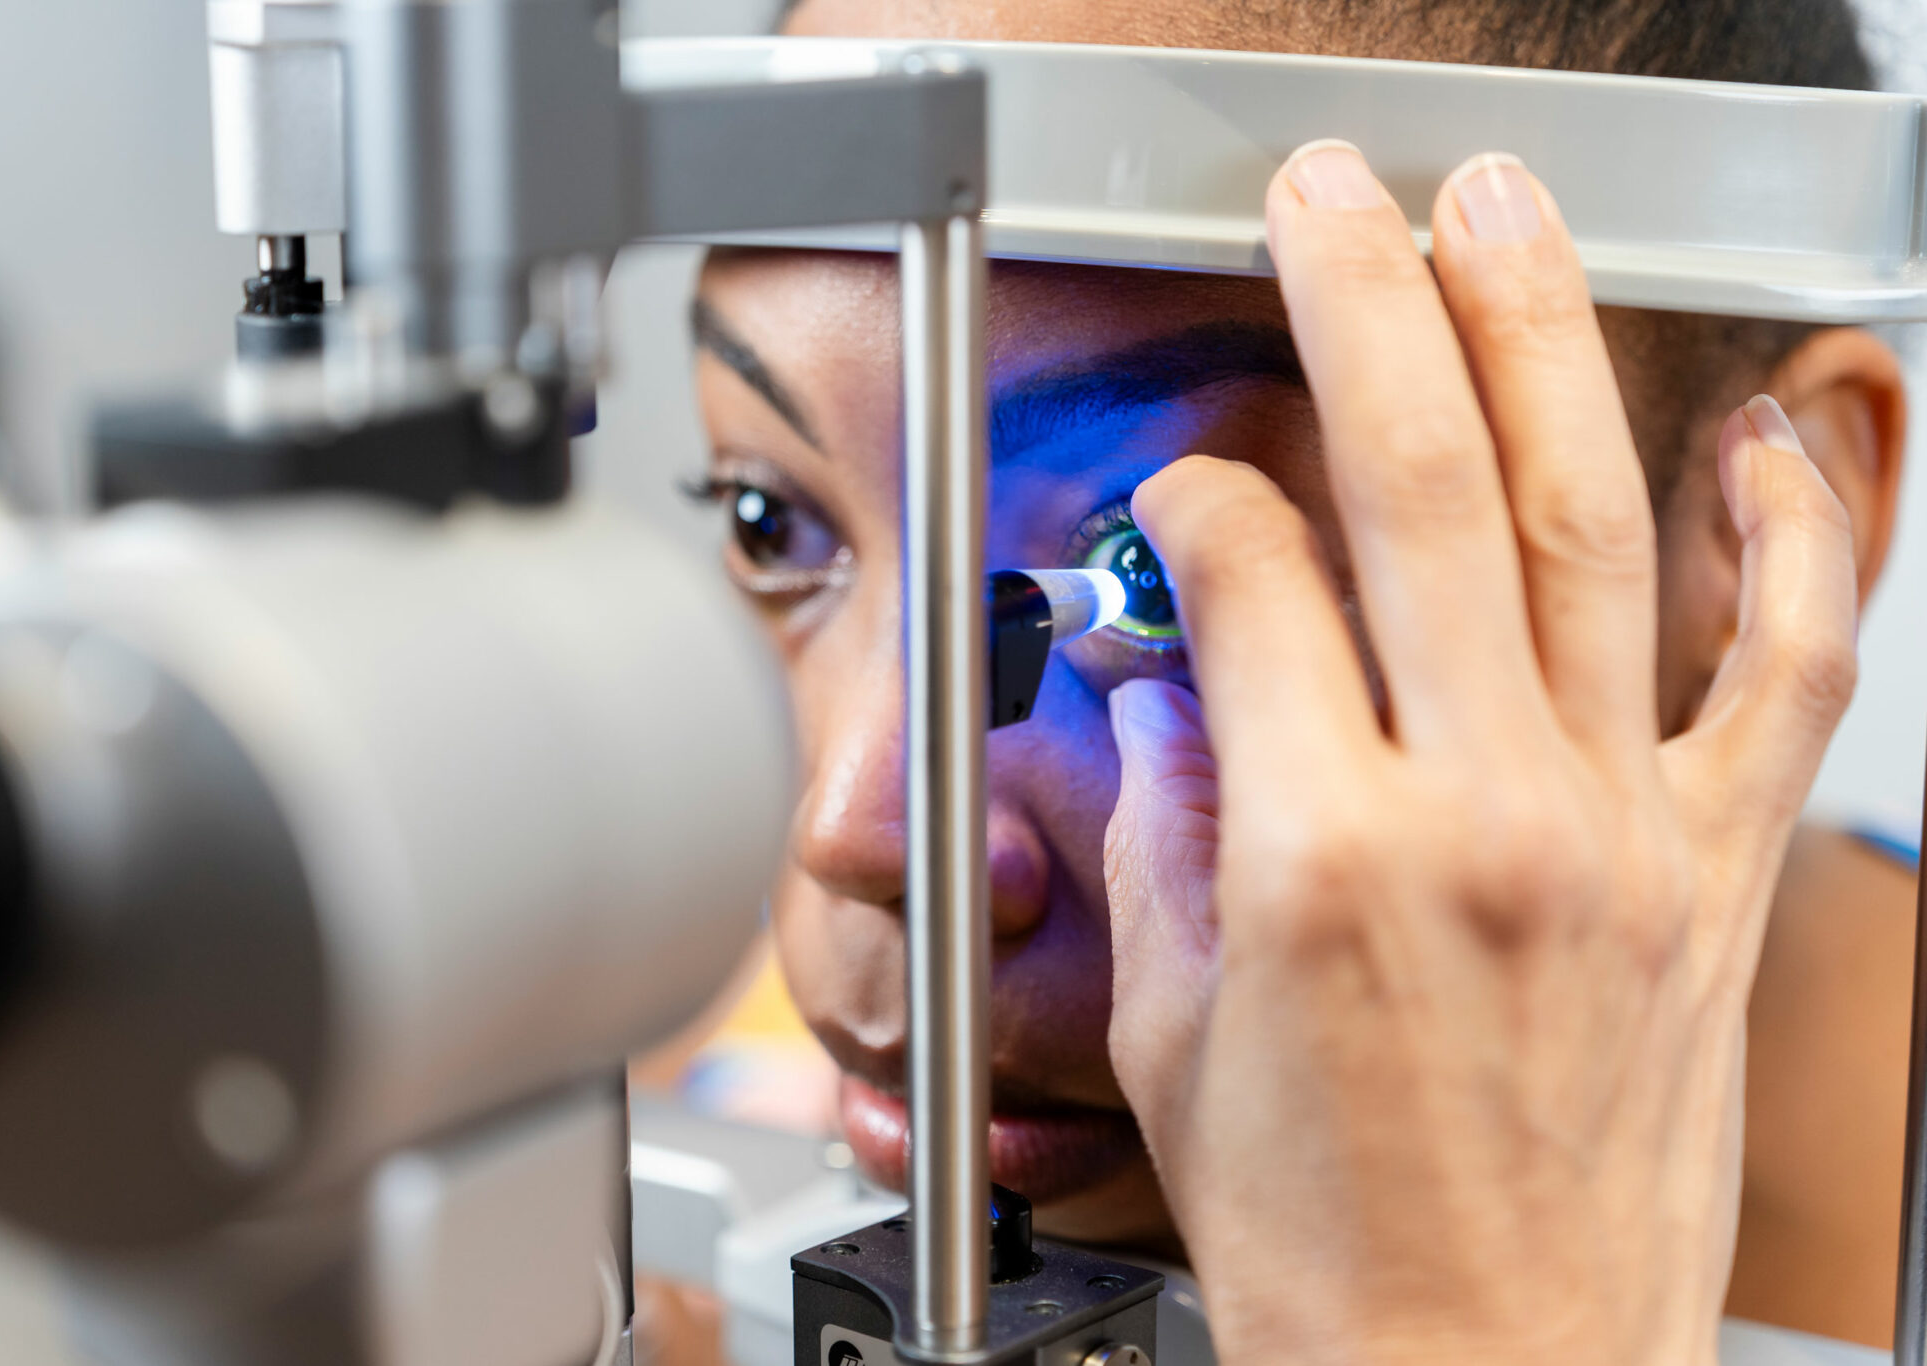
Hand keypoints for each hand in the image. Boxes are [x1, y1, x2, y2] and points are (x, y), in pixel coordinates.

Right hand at [1103, 144, 1857, 1365]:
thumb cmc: (1323, 1240)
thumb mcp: (1171, 1028)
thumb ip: (1170, 827)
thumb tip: (1176, 689)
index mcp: (1311, 858)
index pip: (1240, 578)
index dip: (1191, 505)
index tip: (1179, 506)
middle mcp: (1478, 818)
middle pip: (1414, 487)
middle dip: (1359, 306)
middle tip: (1332, 198)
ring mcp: (1618, 834)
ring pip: (1584, 527)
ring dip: (1539, 346)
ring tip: (1501, 219)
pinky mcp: (1715, 876)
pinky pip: (1781, 672)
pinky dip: (1791, 536)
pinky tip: (1762, 431)